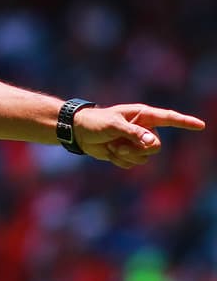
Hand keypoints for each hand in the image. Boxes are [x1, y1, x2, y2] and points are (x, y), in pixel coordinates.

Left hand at [75, 105, 204, 168]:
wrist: (79, 132)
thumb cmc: (95, 122)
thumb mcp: (113, 125)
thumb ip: (133, 133)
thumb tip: (151, 143)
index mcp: (143, 115)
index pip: (168, 118)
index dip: (185, 122)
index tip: (200, 125)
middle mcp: (143, 129)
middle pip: (156, 147)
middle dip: (138, 149)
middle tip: (119, 144)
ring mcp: (136, 142)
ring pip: (145, 158)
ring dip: (126, 155)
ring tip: (112, 146)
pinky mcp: (128, 153)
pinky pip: (132, 164)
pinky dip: (119, 161)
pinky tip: (109, 152)